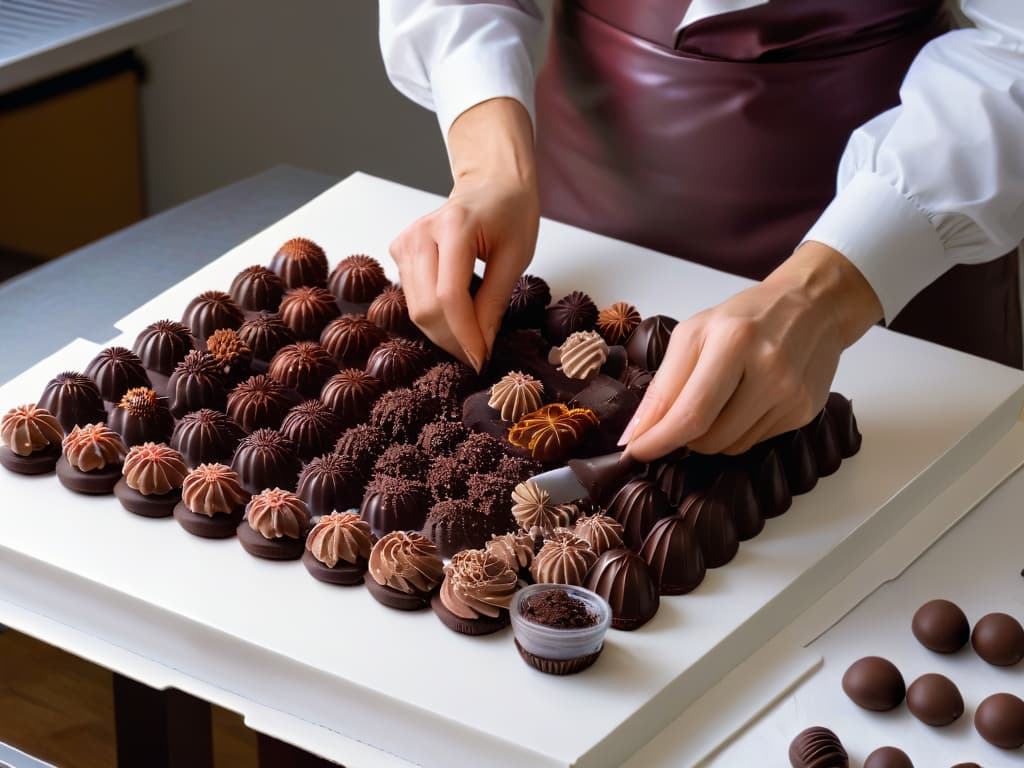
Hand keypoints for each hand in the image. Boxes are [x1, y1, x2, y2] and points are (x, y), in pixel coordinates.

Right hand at [389, 98, 538, 370]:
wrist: (491, 184)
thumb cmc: (510, 213)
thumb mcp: (516, 257)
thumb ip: (494, 301)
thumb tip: (480, 345)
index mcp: (453, 227)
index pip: (449, 295)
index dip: (464, 334)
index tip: (481, 359)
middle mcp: (420, 233)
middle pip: (426, 306)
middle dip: (452, 339)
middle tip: (478, 355)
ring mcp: (405, 241)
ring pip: (415, 308)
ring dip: (442, 333)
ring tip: (470, 339)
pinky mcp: (399, 250)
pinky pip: (412, 297)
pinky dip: (433, 316)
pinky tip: (456, 316)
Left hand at [621, 242, 883, 461]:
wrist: (814, 305)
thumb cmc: (744, 317)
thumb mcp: (695, 333)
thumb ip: (665, 383)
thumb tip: (637, 432)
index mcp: (733, 341)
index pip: (689, 412)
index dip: (658, 440)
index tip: (634, 451)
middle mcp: (768, 370)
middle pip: (709, 438)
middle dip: (681, 439)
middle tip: (675, 421)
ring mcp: (791, 394)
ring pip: (730, 447)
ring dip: (709, 437)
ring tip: (716, 403)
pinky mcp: (805, 412)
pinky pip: (755, 442)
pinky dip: (738, 431)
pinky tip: (745, 402)